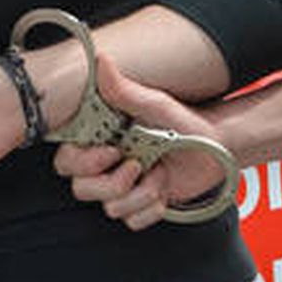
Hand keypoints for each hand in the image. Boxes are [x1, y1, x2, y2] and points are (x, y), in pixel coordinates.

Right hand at [54, 55, 229, 230]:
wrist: (215, 148)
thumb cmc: (184, 122)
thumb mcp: (153, 104)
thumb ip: (123, 89)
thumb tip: (101, 60)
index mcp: (100, 140)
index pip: (66, 160)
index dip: (82, 162)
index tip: (111, 151)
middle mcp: (106, 165)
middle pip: (82, 189)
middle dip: (113, 183)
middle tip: (138, 166)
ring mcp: (122, 187)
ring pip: (110, 207)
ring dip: (141, 193)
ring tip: (159, 173)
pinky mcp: (139, 206)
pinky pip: (131, 221)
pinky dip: (151, 208)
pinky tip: (164, 189)